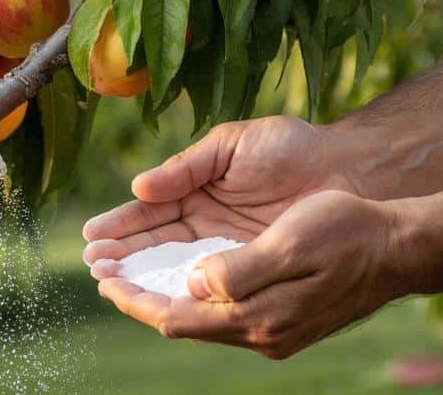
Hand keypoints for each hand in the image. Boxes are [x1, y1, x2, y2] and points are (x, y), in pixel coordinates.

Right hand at [83, 116, 358, 266]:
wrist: (350, 170)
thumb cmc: (292, 148)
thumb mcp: (232, 146)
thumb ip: (186, 167)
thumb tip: (139, 186)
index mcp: (195, 189)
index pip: (148, 212)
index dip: (119, 225)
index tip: (92, 236)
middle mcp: (205, 223)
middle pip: (153, 244)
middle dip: (122, 255)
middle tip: (95, 266)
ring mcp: (227, 248)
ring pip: (175, 267)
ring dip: (143, 276)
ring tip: (110, 282)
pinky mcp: (251, 268)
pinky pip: (213, 283)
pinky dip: (184, 291)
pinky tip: (157, 296)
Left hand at [94, 190, 404, 358]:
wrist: (400, 246)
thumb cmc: (346, 232)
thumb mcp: (290, 243)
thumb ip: (237, 271)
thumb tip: (192, 286)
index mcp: (259, 317)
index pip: (176, 318)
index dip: (135, 299)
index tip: (103, 278)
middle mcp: (262, 332)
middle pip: (182, 322)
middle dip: (140, 296)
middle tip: (103, 273)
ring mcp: (274, 329)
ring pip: (200, 317)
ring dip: (162, 294)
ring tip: (128, 272)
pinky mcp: (282, 316)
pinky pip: (222, 311)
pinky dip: (191, 293)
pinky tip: (178, 275)